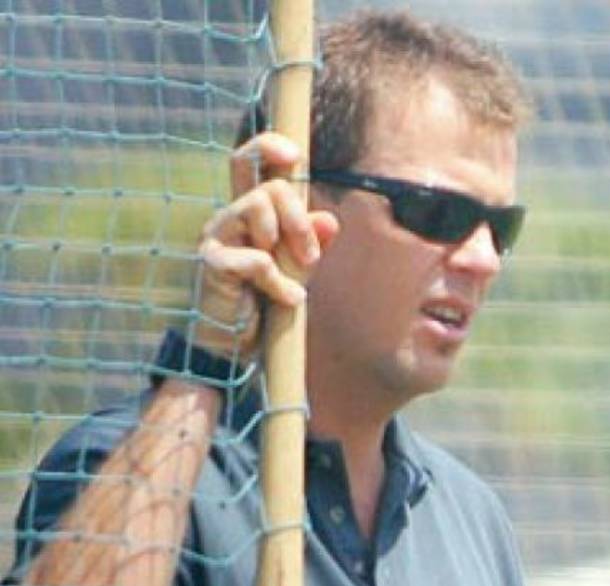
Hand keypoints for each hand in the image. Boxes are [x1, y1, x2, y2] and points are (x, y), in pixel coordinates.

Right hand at [193, 132, 339, 358]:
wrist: (234, 346)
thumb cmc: (264, 301)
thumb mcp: (296, 269)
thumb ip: (310, 243)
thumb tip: (329, 220)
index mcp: (252, 213)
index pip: (251, 164)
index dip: (268, 147)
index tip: (293, 154)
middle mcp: (231, 217)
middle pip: (269, 187)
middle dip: (300, 219)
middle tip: (311, 257)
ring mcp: (218, 236)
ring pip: (257, 206)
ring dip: (289, 241)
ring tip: (294, 274)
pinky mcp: (212, 262)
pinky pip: (256, 259)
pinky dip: (278, 283)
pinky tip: (285, 299)